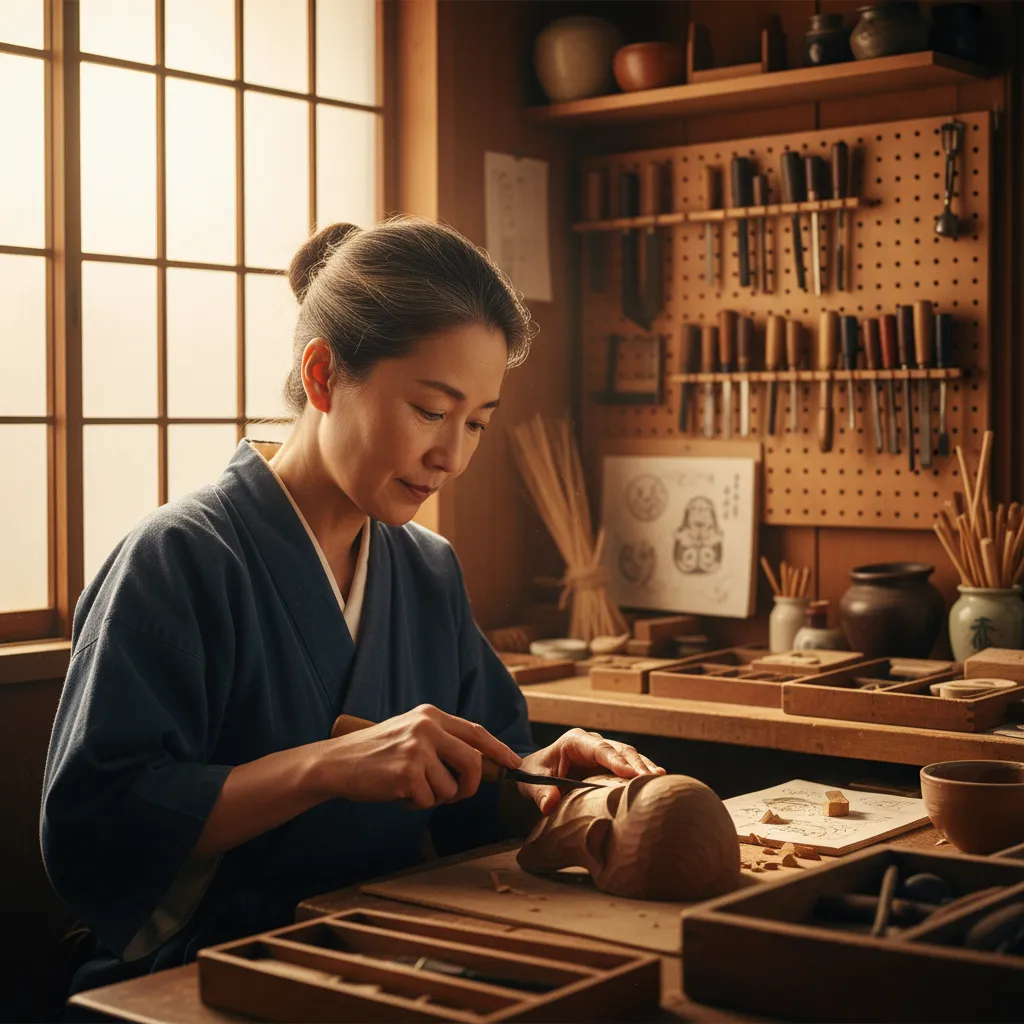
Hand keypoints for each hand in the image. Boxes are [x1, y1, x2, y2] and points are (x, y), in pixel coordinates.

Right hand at [315, 704, 521, 809]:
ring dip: (434, 797)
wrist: (336, 763)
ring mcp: (417, 749)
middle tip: (455, 795)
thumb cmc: (376, 754)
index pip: (476, 732)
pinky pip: (428, 800)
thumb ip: (442, 743)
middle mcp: (427, 728)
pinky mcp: (407, 773)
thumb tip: (479, 765)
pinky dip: (415, 804)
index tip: (514, 763)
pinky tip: (396, 793)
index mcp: (430, 716)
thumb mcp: (411, 735)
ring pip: (450, 788)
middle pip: (472, 762)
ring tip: (410, 788)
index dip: (498, 749)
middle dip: (469, 786)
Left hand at [517, 728, 664, 814]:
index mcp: (574, 741)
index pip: (599, 748)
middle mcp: (592, 743)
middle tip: (651, 779)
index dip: (615, 759)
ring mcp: (604, 753)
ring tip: (660, 780)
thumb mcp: (532, 784)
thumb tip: (549, 803)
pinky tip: (657, 783)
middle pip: (619, 750)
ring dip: (644, 767)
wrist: (535, 774)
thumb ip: (541, 793)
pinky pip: (630, 766)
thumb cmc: (533, 775)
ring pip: (629, 756)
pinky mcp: (610, 765)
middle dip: (636, 764)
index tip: (630, 772)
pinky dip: (642, 773)